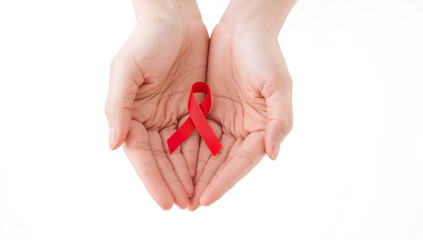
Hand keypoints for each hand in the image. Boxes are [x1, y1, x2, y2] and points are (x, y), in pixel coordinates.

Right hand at [105, 0, 207, 209]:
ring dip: (190, 176)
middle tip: (185, 207)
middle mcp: (153, 119)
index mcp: (133, 114)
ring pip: (183, 152)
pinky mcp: (195, 107)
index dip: (153, 180)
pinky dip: (204, 155)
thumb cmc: (146, 40)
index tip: (165, 202)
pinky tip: (211, 173)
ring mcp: (174, 114)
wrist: (175, 18)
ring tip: (198, 199)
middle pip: (164, 159)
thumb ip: (117, 107)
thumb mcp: (126, 70)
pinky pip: (200, 136)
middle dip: (174, 183)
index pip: (142, 155)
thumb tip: (113, 144)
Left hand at [189, 0, 293, 209]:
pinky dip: (185, 150)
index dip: (225, 182)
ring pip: (206, 153)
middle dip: (206, 184)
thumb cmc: (264, 53)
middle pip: (222, 163)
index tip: (206, 199)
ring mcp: (225, 119)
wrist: (243, 27)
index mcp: (262, 127)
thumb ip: (279, 120)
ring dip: (194, 173)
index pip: (241, 162)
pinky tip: (172, 165)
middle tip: (189, 205)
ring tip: (179, 193)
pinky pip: (194, 134)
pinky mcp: (208, 109)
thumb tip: (274, 154)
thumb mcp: (278, 85)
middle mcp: (243, 128)